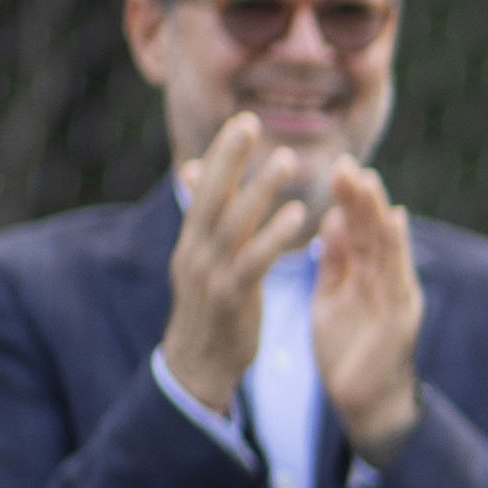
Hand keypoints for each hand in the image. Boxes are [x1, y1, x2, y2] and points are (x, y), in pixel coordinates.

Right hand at [161, 113, 321, 405]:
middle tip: (251, 122)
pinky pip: (253, 261)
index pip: (204, 189)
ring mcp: (210, 274)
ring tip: (286, 159)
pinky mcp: (231, 298)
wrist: (198, 367)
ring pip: (234, 224)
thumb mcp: (201, 258)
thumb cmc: (209, 308)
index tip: (242, 120)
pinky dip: (273, 235)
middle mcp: (195, 251)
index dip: (221, 155)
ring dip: (259, 189)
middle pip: (211, 197)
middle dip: (230, 159)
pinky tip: (297, 215)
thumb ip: (205, 216)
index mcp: (191, 240)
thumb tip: (190, 170)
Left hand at [311, 164, 425, 464]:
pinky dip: (397, 247)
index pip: (358, 231)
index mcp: (367, 277)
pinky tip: (394, 221)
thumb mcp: (332, 301)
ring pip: (388, 246)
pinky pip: (398, 275)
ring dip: (377, 213)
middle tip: (346, 163)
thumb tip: (330, 221)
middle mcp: (387, 281)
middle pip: (373, 231)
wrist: (366, 405)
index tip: (337, 168)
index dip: (349, 200)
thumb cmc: (349, 354)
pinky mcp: (400, 316)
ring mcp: (397, 297)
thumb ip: (334, 264)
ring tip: (367, 180)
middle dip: (361, 197)